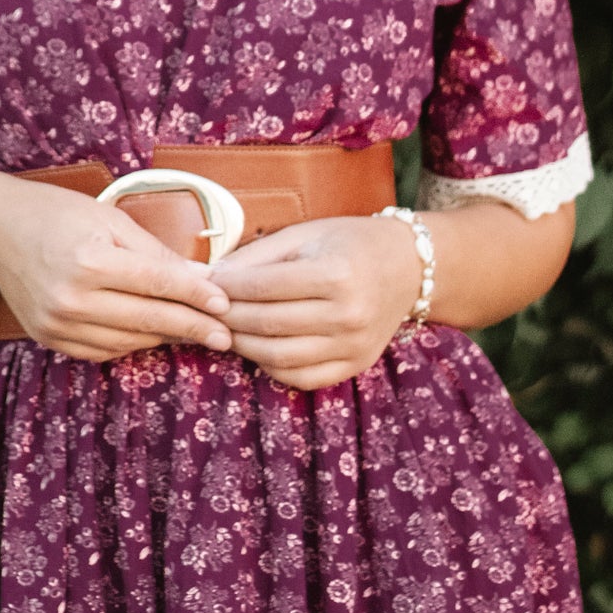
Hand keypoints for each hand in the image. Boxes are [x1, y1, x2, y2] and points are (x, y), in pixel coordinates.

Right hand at [0, 182, 234, 361]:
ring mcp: (57, 323)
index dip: (196, 297)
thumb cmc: (58, 214)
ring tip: (193, 331)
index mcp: (90, 259)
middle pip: (147, 320)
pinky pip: (102, 351)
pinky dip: (131, 344)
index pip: (157, 284)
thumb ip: (156, 252)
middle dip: (192, 327)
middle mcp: (72, 297)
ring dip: (165, 337)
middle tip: (225, 335)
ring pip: (128, 341)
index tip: (225, 305)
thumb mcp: (110, 218)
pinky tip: (150, 334)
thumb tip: (202, 279)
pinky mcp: (49, 338)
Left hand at [207, 213, 422, 390]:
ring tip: (226, 331)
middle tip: (207, 310)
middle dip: (228, 317)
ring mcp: (354, 344)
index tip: (205, 284)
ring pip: (279, 357)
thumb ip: (258, 255)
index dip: (226, 287)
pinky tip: (258, 349)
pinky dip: (272, 367)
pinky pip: (302, 378)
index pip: (263, 287)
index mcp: (335, 273)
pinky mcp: (356, 364)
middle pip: (267, 324)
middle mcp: (348, 313)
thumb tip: (211, 275)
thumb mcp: (305, 234)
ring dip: (243, 346)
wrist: (407, 266)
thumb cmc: (349, 243)